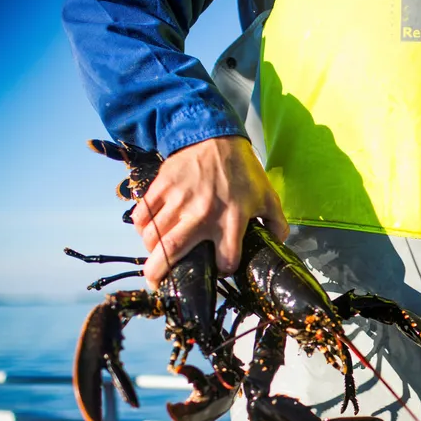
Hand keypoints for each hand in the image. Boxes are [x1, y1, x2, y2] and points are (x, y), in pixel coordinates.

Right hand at [130, 135, 288, 288]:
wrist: (216, 136)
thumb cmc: (243, 170)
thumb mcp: (267, 196)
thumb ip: (276, 223)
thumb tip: (280, 243)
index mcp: (232, 218)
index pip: (226, 258)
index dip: (224, 268)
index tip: (221, 267)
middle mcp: (202, 213)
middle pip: (174, 250)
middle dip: (160, 271)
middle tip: (155, 284)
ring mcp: (178, 200)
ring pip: (154, 234)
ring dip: (150, 250)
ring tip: (154, 257)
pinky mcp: (162, 187)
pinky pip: (143, 213)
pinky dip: (140, 227)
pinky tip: (147, 232)